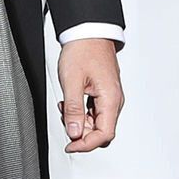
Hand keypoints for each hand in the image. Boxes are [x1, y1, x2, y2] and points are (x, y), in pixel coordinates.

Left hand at [58, 38, 122, 154]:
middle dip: (80, 131)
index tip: (70, 146)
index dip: (86, 144)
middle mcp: (114, 100)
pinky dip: (80, 112)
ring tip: (66, 106)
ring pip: (96, 122)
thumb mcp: (72, 81)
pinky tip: (70, 102)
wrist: (88, 33)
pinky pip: (93, 111)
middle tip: (65, 120)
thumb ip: (73, 110)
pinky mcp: (103, 93)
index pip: (104, 134)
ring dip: (78, 121)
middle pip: (100, 131)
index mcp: (110, 99)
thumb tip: (74, 132)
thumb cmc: (83, 50)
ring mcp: (109, 97)